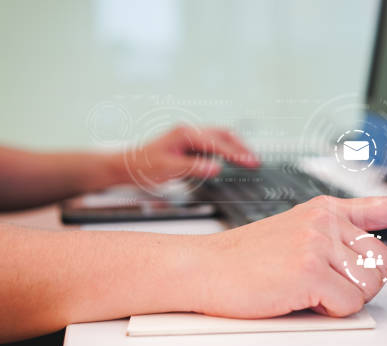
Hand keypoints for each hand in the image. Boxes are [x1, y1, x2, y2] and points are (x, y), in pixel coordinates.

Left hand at [117, 126, 259, 184]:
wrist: (127, 165)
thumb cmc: (143, 165)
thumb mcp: (169, 169)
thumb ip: (194, 167)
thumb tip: (216, 167)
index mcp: (185, 133)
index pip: (217, 143)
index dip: (236, 154)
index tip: (250, 162)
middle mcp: (189, 131)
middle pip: (223, 134)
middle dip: (241, 147)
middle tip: (255, 160)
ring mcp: (189, 136)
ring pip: (219, 137)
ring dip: (235, 147)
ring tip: (249, 159)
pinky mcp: (189, 143)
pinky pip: (212, 143)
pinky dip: (226, 149)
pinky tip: (231, 158)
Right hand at [192, 196, 386, 317]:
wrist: (205, 268)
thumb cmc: (247, 258)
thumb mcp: (294, 236)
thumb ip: (334, 242)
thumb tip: (372, 264)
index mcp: (324, 209)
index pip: (383, 207)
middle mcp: (325, 220)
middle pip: (382, 262)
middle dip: (360, 282)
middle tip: (323, 283)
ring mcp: (318, 242)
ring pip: (367, 286)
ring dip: (342, 298)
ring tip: (305, 289)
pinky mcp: (310, 269)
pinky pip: (348, 304)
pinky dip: (328, 310)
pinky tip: (299, 298)